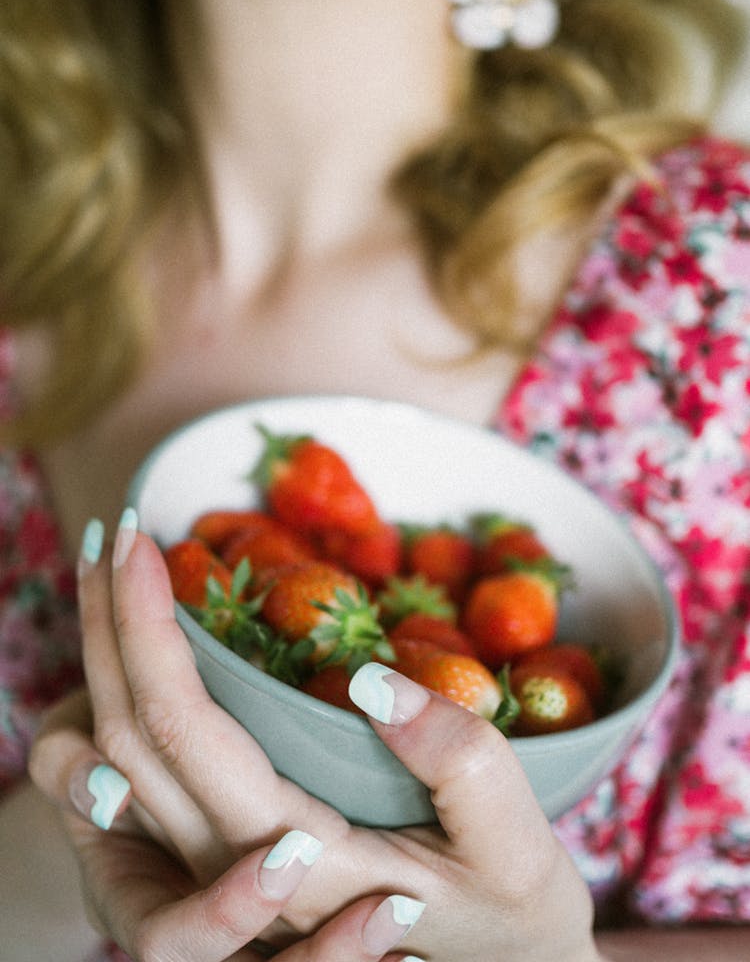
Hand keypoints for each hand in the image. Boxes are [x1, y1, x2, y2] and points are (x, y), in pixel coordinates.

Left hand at [30, 514, 600, 961]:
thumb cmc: (517, 915)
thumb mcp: (518, 845)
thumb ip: (457, 760)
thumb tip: (371, 676)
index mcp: (300, 862)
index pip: (186, 731)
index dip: (151, 629)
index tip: (141, 544)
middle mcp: (234, 873)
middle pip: (128, 737)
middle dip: (110, 622)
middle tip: (114, 531)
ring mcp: (221, 871)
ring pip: (118, 760)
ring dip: (103, 658)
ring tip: (109, 575)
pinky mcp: (228, 857)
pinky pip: (144, 778)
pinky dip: (122, 700)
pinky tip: (136, 652)